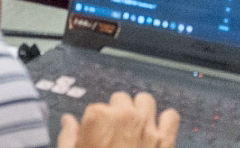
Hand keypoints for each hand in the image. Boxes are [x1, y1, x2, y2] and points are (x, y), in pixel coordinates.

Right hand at [58, 93, 179, 147]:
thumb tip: (68, 122)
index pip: (96, 106)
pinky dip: (166, 121)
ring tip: (136, 125)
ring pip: (146, 100)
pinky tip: (157, 131)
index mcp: (98, 117)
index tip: (96, 134)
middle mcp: (124, 116)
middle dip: (118, 112)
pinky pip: (171, 116)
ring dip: (141, 110)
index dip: (96, 122)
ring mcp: (148, 127)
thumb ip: (68, 136)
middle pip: (122, 99)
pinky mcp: (166, 140)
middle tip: (115, 131)